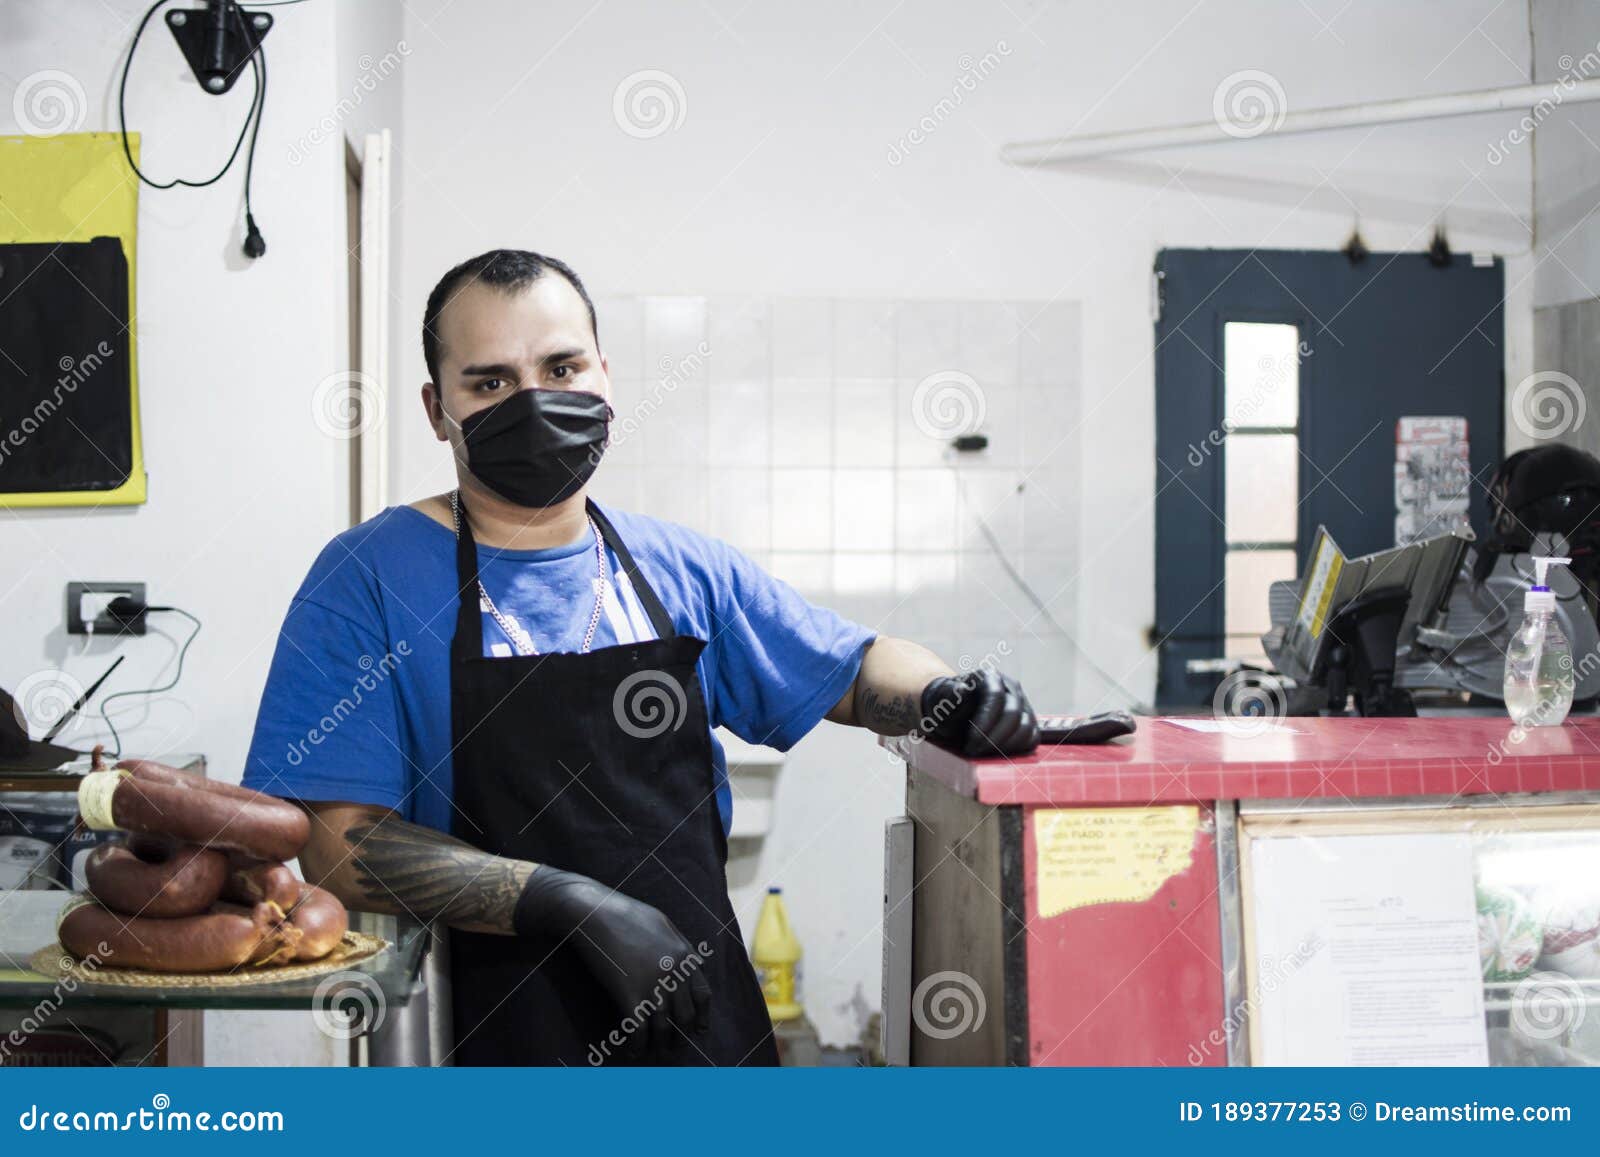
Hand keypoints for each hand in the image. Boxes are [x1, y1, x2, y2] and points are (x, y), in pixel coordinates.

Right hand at [514, 866, 710, 1055]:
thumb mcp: (664, 925)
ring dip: (660, 1046)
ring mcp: (652, 984)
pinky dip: (637, 1046)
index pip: (703, 996)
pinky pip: (639, 1030)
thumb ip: (681, 948)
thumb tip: (694, 968)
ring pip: (664, 1029)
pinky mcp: (629, 994)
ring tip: (654, 1053)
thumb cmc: (626, 915)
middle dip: (681, 1037)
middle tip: (673, 1047)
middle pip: (686, 1017)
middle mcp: (674, 972)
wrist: (595, 912)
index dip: (702, 1017)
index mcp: (684, 955)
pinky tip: (632, 1051)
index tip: (697, 1030)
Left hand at [919, 668, 1038, 756]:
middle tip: (973, 750)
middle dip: (992, 738)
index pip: (995, 695)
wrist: (954, 715)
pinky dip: (1016, 749)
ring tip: (982, 752)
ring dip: (1004, 746)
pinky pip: (1031, 738)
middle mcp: (1011, 688)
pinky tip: (996, 753)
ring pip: (1025, 727)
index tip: (971, 740)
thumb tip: (961, 689)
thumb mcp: (940, 701)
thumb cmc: (947, 707)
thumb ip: (949, 695)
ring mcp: (1023, 705)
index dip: (985, 721)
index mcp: (989, 676)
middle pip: (1012, 713)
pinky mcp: (1029, 723)